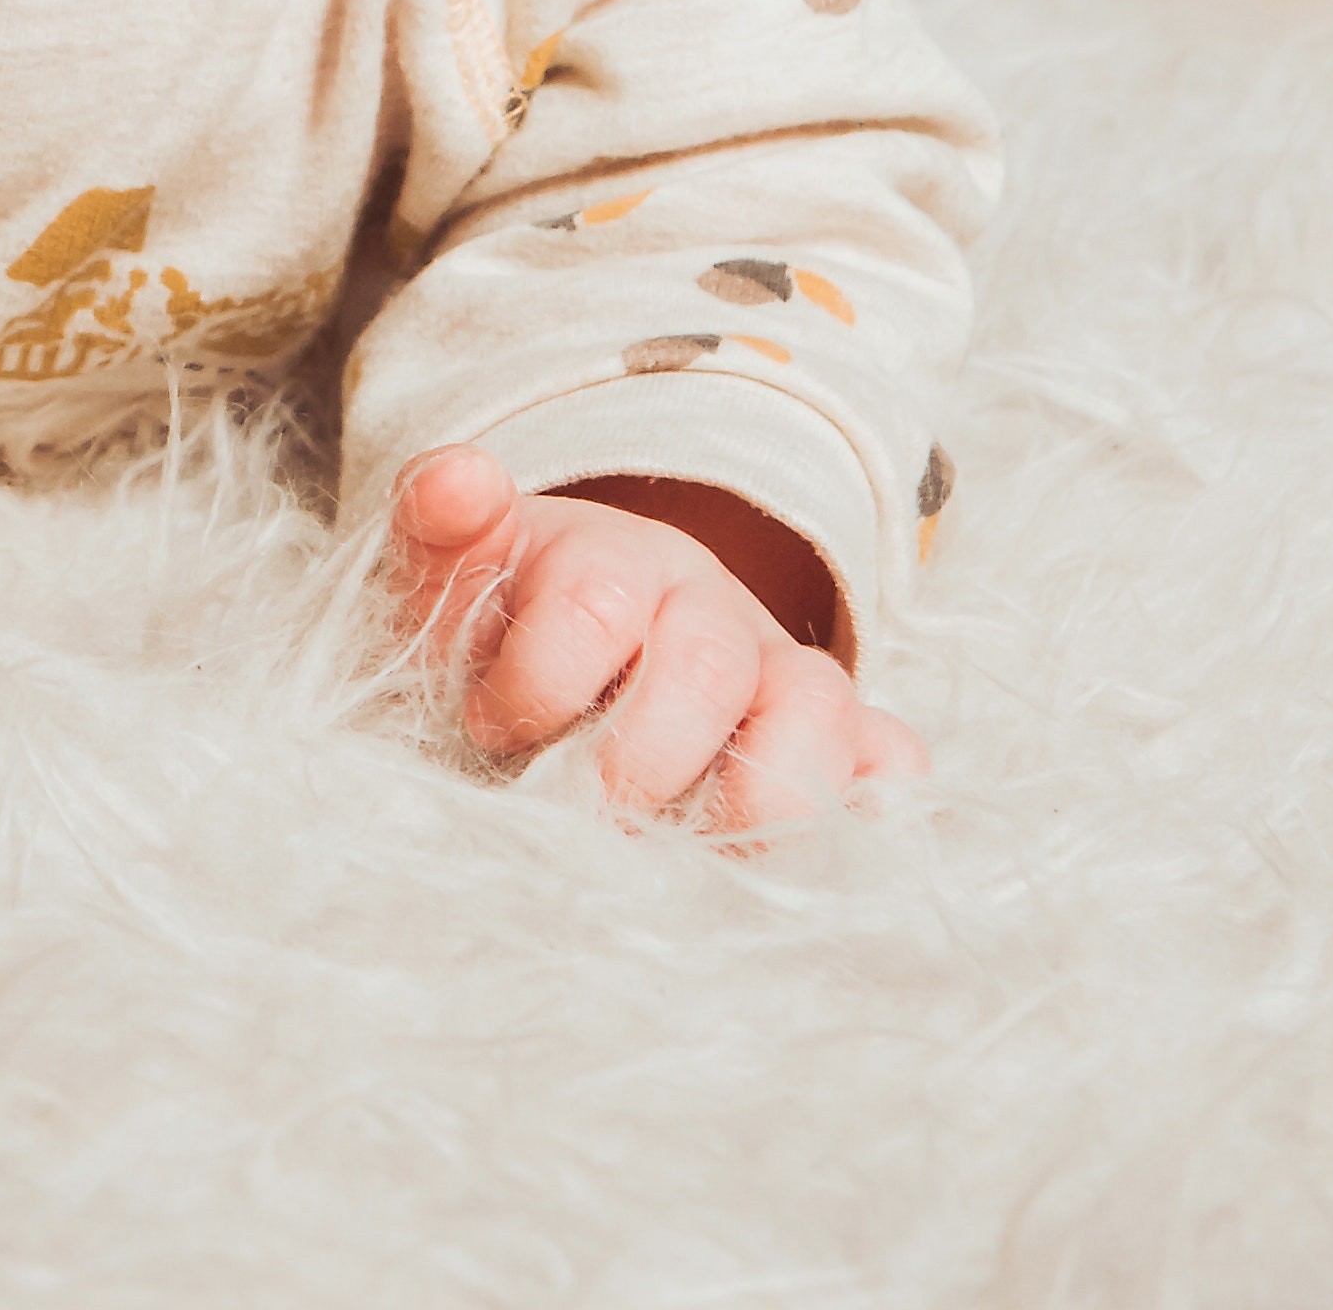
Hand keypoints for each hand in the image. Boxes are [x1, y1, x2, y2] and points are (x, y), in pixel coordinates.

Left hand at [388, 447, 926, 834]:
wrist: (554, 658)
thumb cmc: (493, 639)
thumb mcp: (444, 587)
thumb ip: (440, 528)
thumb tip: (460, 479)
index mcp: (608, 563)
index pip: (594, 602)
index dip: (534, 685)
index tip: (488, 728)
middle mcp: (706, 610)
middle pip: (707, 666)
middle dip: (634, 761)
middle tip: (585, 816)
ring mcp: (778, 676)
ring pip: (818, 708)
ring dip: (754, 795)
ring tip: (688, 853)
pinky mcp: (833, 743)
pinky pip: (892, 759)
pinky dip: (874, 800)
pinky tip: (827, 842)